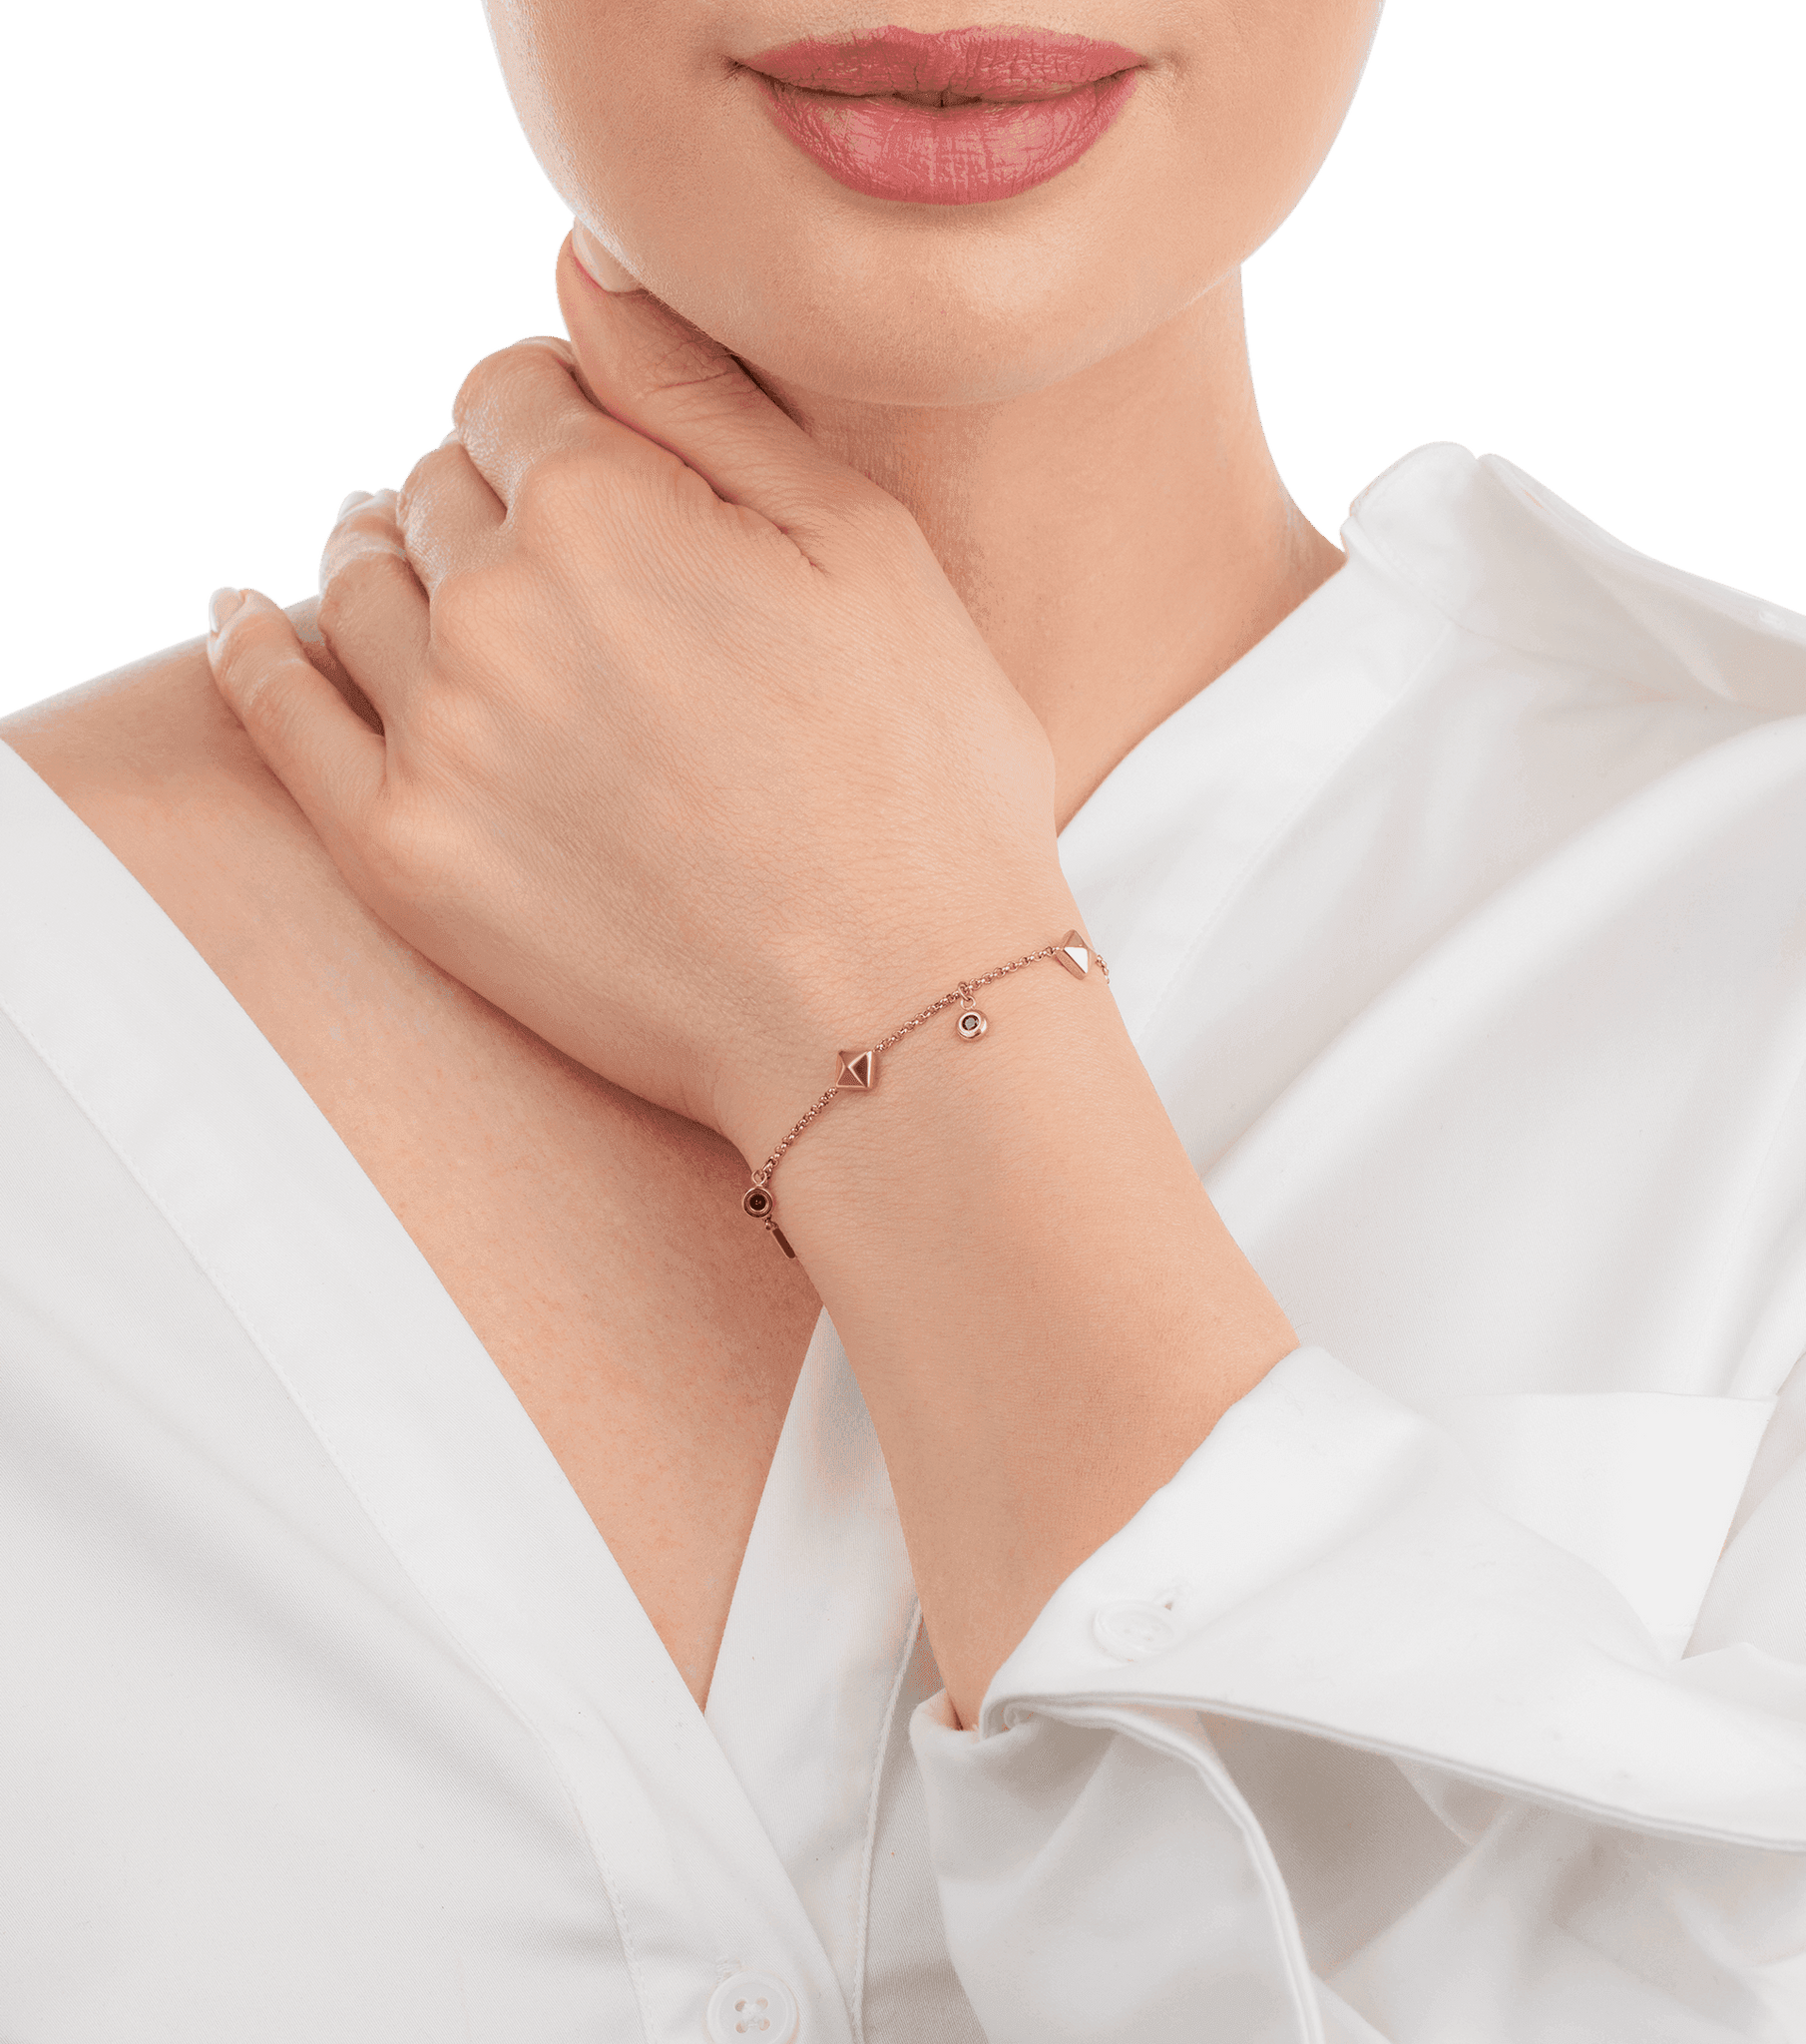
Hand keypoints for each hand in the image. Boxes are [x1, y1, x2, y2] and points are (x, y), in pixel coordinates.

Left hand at [204, 228, 1073, 1160]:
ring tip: (415, 574)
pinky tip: (246, 622)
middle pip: (432, 490)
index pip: (510, 391)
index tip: (593, 463)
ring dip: (387, 564)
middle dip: (485, 499)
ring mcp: (436, 736)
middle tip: (553, 560)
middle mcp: (492, 604)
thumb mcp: (862, 542)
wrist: (899, 1013)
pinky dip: (252, 651)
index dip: (555, 416)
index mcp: (604, 501)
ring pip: (357, 587)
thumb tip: (579, 267)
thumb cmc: (918, 776)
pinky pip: (278, 714)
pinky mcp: (402, 855)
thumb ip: (698, 394)